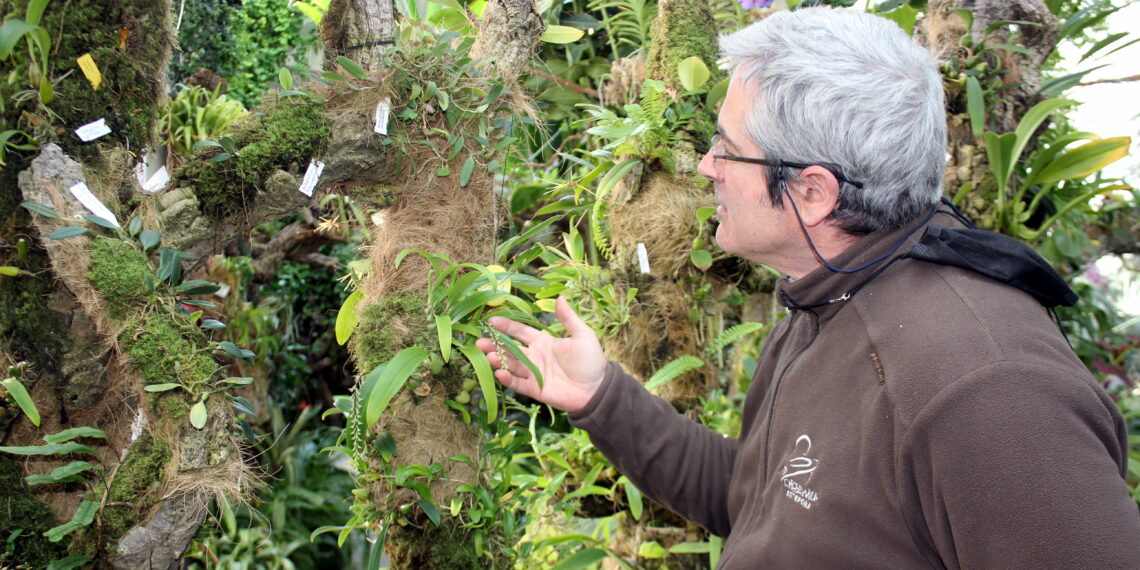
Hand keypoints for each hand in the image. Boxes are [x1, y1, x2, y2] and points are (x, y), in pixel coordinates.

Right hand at [475, 296, 606, 412]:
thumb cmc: (591, 361)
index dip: (507, 327)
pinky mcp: (536, 389)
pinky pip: (519, 383)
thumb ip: (568, 318)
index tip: (491, 321)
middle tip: (479, 341)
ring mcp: (534, 373)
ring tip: (487, 355)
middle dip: (495, 345)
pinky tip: (499, 372)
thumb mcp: (582, 336)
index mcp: (544, 342)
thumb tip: (560, 297)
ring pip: (512, 365)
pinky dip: (509, 379)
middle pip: (510, 349)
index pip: (520, 332)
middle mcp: (535, 356)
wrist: (598, 389)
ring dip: (499, 360)